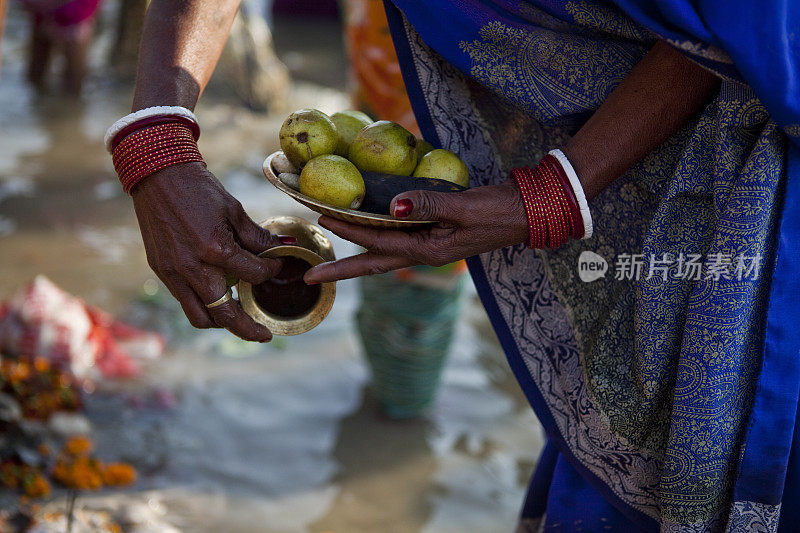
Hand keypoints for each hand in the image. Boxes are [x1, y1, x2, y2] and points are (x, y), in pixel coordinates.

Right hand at [131, 162, 283, 340]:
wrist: (158, 175)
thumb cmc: (199, 189)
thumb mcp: (234, 210)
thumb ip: (258, 236)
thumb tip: (285, 247)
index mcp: (216, 249)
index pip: (253, 275)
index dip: (271, 270)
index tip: (277, 265)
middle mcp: (193, 268)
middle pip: (225, 314)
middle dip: (248, 329)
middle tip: (264, 334)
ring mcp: (174, 273)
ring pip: (200, 317)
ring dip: (221, 323)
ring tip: (239, 319)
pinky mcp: (161, 271)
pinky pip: (184, 301)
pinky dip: (203, 307)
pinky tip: (217, 300)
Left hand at [304, 180, 528, 282]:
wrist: (528, 214)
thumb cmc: (499, 212)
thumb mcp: (465, 208)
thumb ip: (429, 205)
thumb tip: (394, 207)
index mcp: (428, 250)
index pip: (379, 242)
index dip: (350, 231)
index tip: (323, 220)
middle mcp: (424, 253)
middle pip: (374, 264)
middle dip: (342, 270)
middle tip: (312, 276)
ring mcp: (430, 247)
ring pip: (384, 254)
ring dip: (356, 253)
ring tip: (331, 253)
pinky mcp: (436, 236)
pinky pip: (399, 241)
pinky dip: (378, 238)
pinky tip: (370, 230)